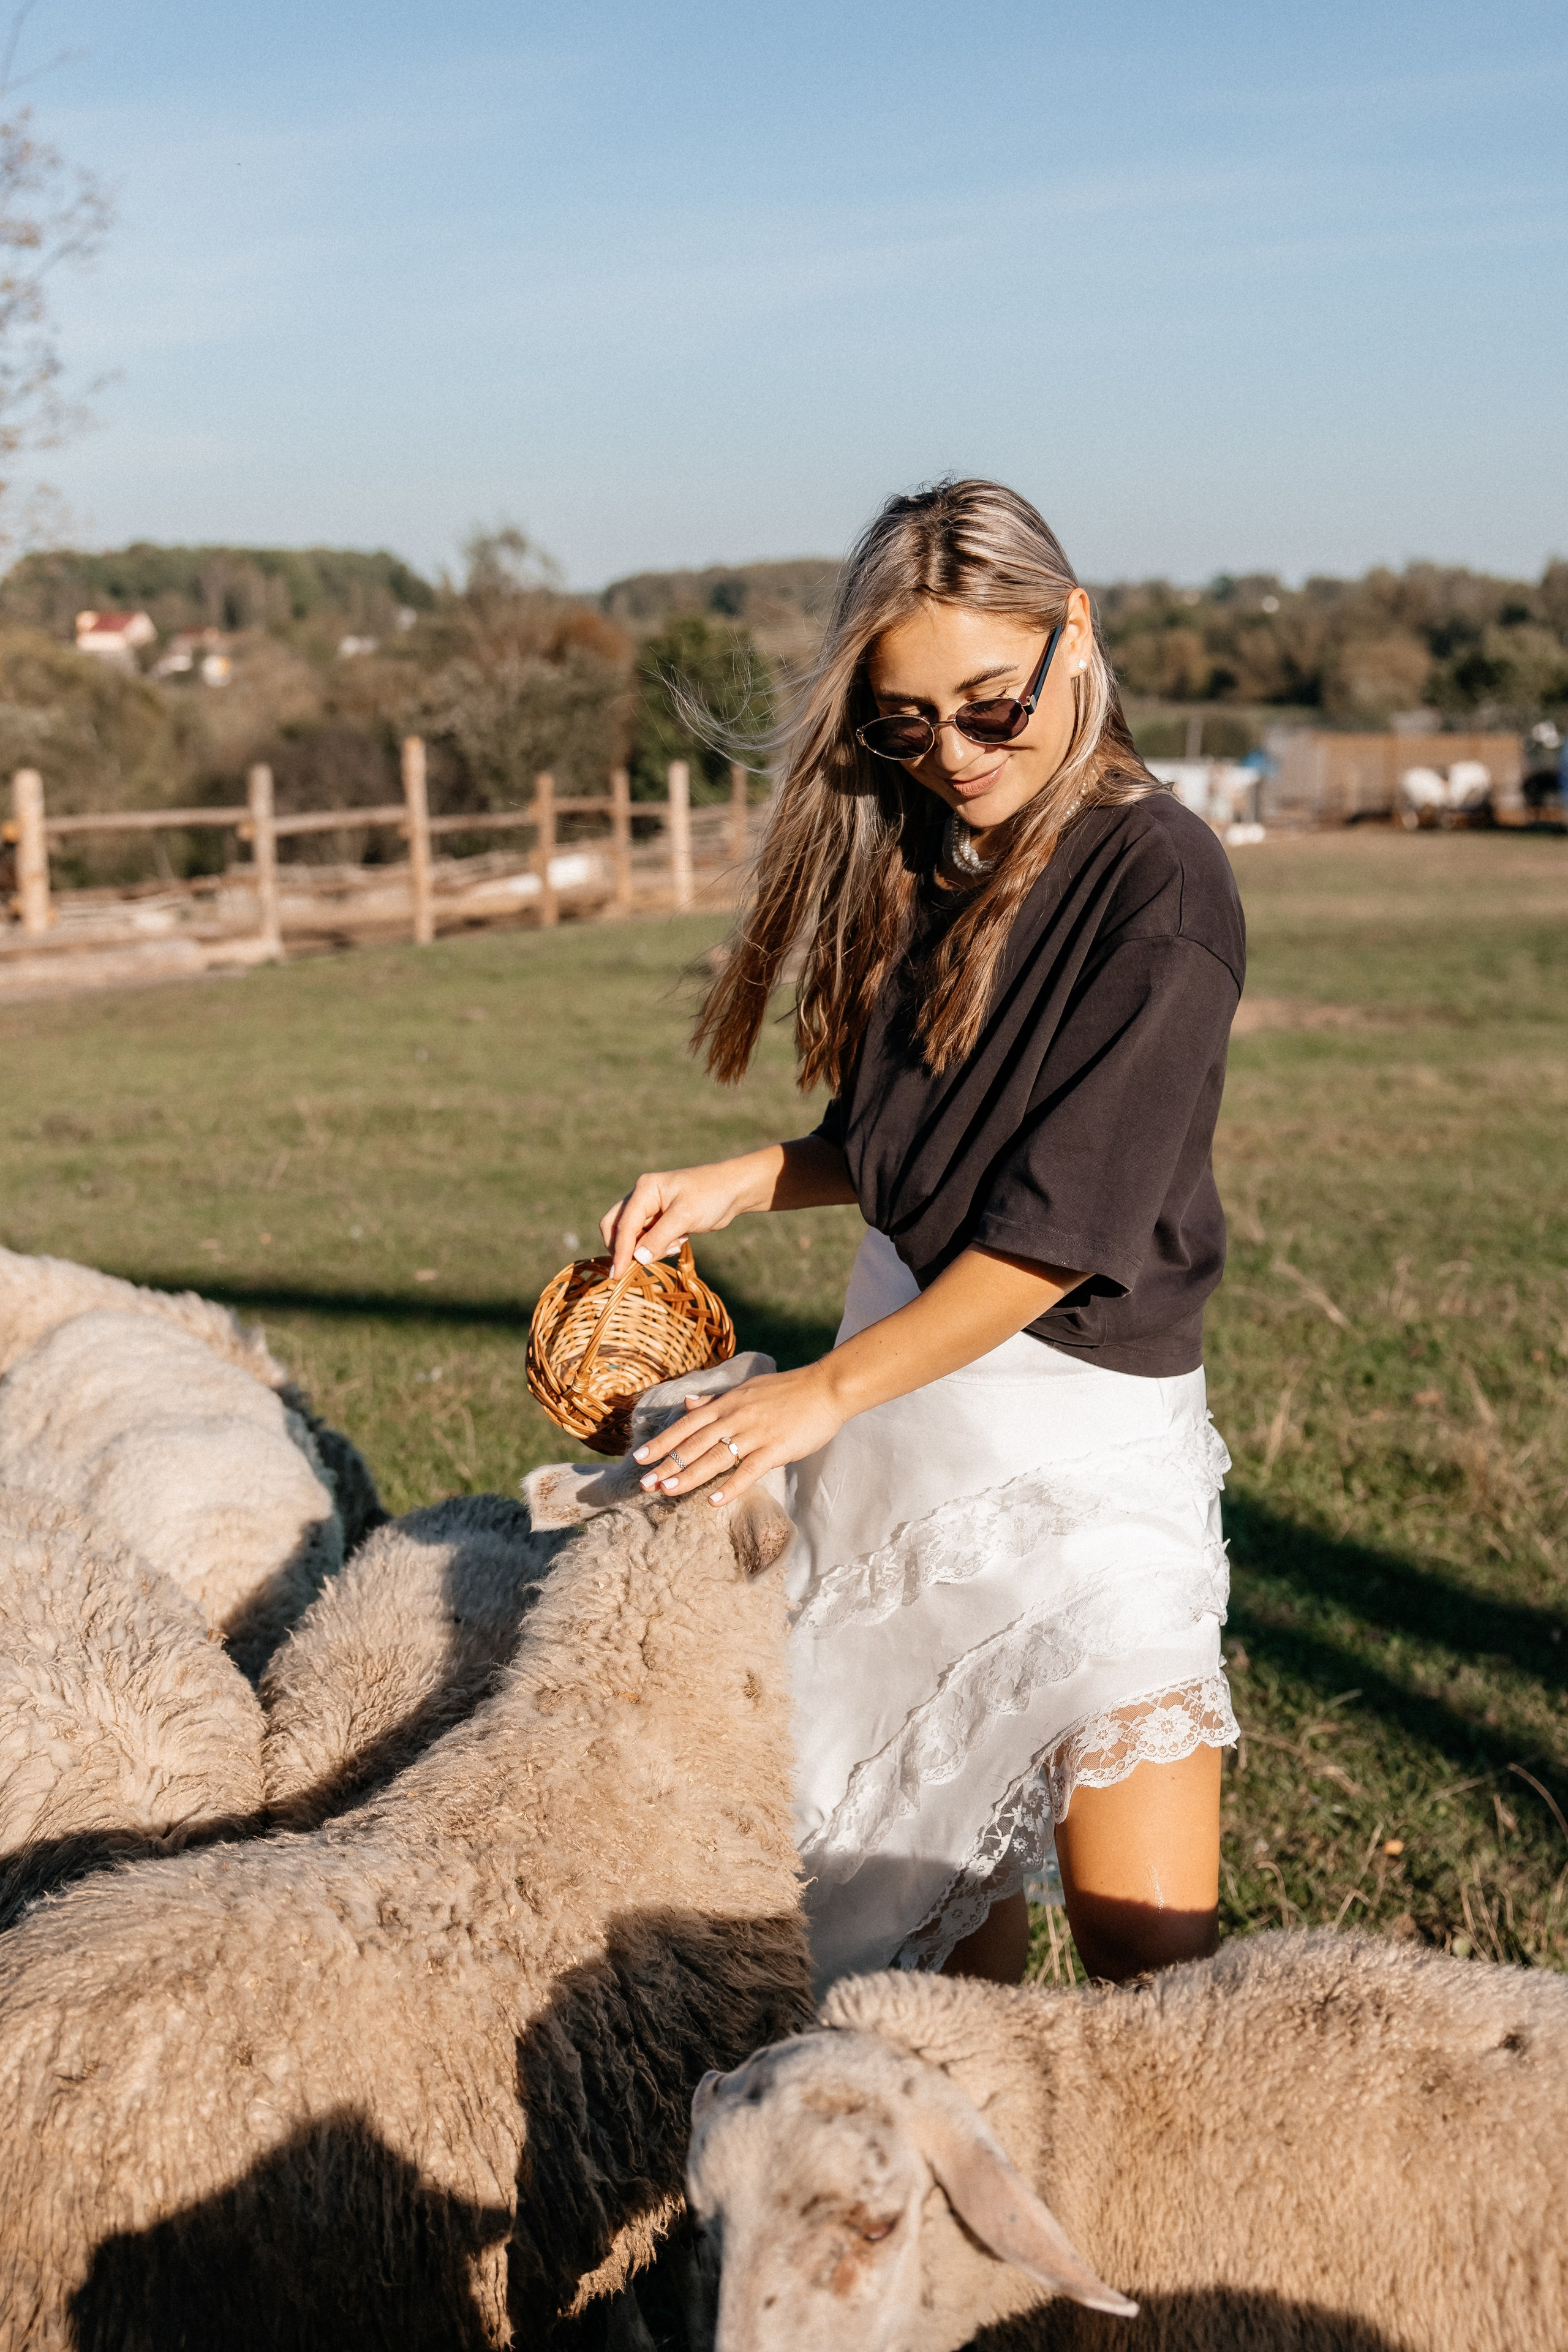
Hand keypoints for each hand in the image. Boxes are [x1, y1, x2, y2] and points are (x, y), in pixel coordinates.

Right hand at [599, 1156, 772, 1275]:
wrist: (733, 1190)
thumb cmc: (710, 1197)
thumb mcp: (685, 1217)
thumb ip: (659, 1238)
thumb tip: (637, 1259)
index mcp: (645, 1190)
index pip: (624, 1225)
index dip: (620, 1251)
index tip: (618, 1275)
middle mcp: (642, 1197)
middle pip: (617, 1227)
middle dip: (624, 1248)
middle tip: (638, 1266)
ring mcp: (650, 1208)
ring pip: (632, 1235)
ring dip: (646, 1248)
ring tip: (675, 1244)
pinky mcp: (660, 1219)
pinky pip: (647, 1238)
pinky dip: (657, 1246)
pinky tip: (679, 1241)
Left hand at [631, 1363, 846, 1504]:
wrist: (826, 1388)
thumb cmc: (787, 1390)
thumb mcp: (747, 1389)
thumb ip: (716, 1400)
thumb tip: (687, 1402)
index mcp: (728, 1403)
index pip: (687, 1424)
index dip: (662, 1442)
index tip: (639, 1458)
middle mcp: (736, 1417)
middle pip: (694, 1443)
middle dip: (667, 1464)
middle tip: (644, 1483)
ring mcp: (755, 1433)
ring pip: (715, 1456)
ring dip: (689, 1475)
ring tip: (667, 1491)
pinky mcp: (776, 1448)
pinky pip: (749, 1470)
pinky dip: (730, 1486)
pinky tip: (714, 1501)